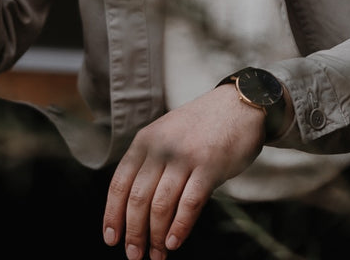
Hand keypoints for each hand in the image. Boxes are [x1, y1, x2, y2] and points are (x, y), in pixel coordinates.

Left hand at [103, 84, 265, 259]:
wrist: (238, 105)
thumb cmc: (201, 126)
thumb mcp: (165, 134)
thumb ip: (149, 162)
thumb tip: (132, 208)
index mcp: (145, 140)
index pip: (120, 183)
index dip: (112, 214)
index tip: (111, 238)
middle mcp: (161, 148)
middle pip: (138, 199)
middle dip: (133, 233)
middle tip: (134, 255)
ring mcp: (185, 157)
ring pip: (161, 206)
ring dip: (155, 237)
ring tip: (156, 256)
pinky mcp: (210, 166)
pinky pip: (189, 204)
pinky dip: (179, 228)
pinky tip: (174, 243)